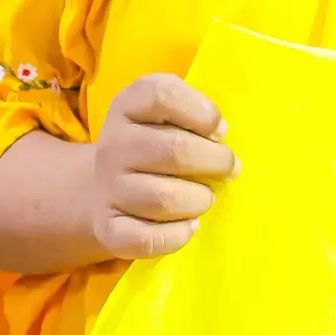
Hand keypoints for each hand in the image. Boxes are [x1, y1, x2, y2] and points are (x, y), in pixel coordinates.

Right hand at [91, 73, 237, 260]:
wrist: (106, 187)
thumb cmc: (155, 143)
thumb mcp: (168, 112)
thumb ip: (196, 110)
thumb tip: (219, 133)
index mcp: (128, 106)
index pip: (162, 95)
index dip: (202, 113)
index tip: (219, 131)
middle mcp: (113, 145)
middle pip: (174, 150)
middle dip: (215, 161)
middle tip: (230, 168)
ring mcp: (108, 188)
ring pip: (164, 198)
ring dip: (199, 199)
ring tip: (205, 197)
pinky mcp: (109, 228)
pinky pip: (147, 239)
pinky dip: (178, 235)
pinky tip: (190, 225)